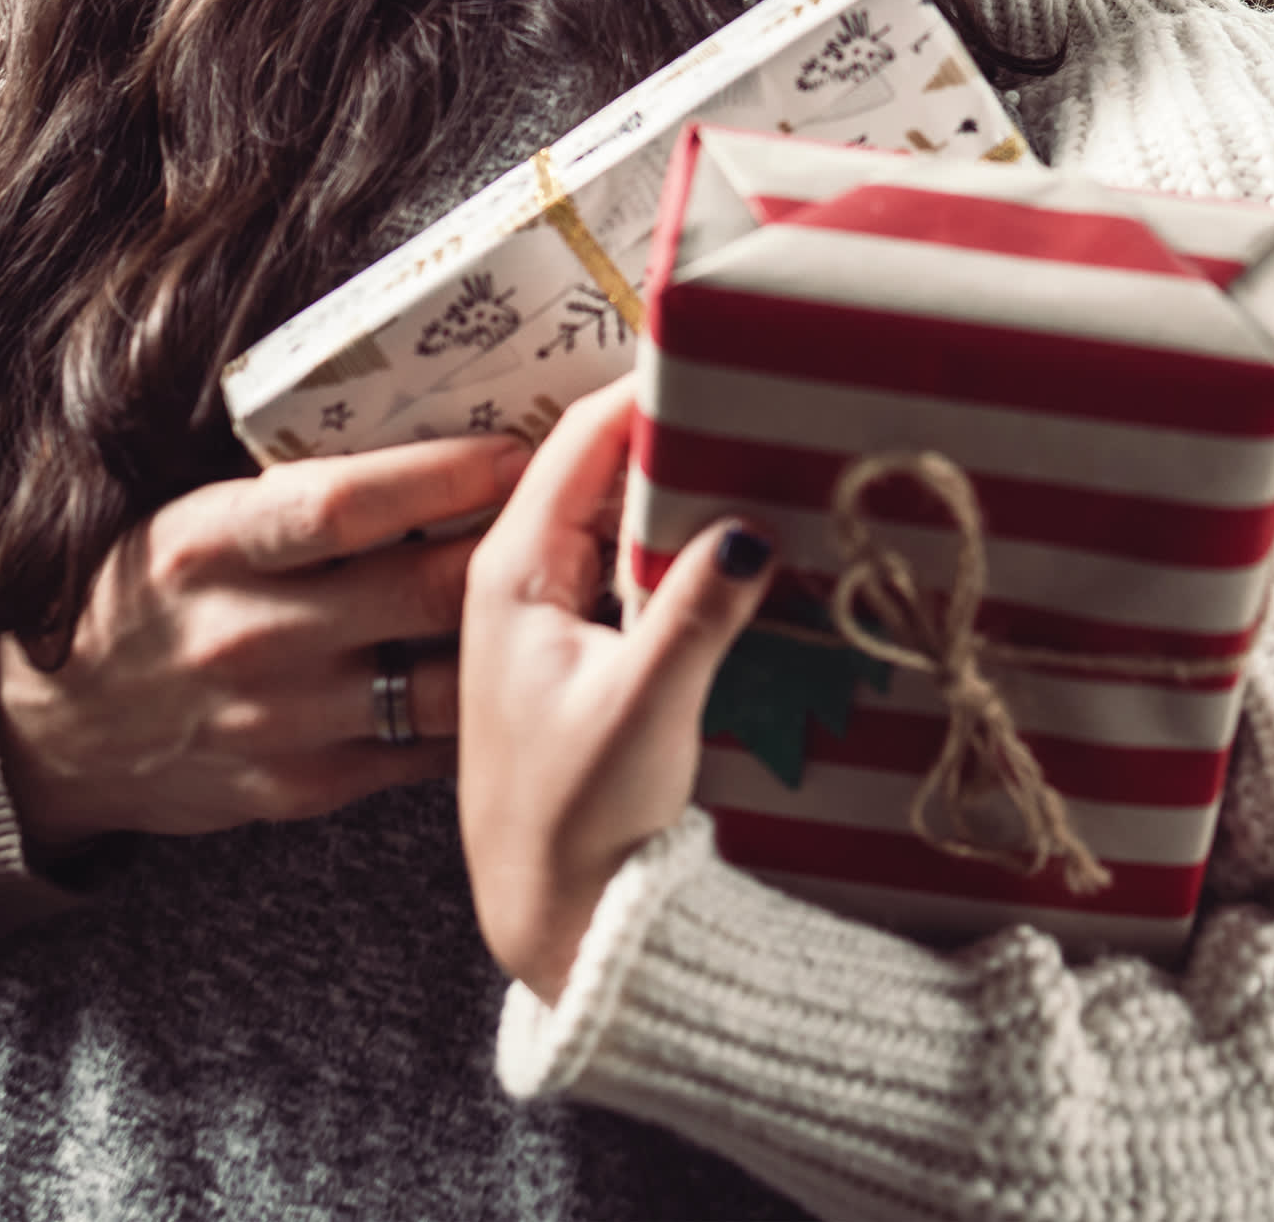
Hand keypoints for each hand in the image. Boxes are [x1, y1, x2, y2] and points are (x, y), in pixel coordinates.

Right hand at [0, 433, 528, 850]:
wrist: (49, 738)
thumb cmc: (138, 597)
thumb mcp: (183, 517)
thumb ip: (285, 484)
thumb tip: (419, 411)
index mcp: (205, 548)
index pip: (343, 505)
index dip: (442, 474)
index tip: (518, 447)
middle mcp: (245, 637)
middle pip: (418, 593)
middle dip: (514, 549)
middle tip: (587, 511)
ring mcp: (279, 722)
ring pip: (441, 680)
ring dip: (517, 636)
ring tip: (577, 591)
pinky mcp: (304, 787)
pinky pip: (423, 747)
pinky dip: (478, 706)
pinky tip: (521, 668)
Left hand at [457, 376, 779, 1002]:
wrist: (554, 920)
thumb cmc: (580, 822)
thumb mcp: (646, 709)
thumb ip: (698, 611)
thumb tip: (751, 525)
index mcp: (513, 571)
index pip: (580, 439)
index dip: (646, 388)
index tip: (718, 353)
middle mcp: (522, 578)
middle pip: (600, 467)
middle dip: (671, 429)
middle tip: (754, 392)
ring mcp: (551, 614)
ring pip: (620, 516)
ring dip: (680, 488)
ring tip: (759, 447)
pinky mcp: (583, 652)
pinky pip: (632, 565)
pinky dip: (680, 541)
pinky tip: (737, 536)